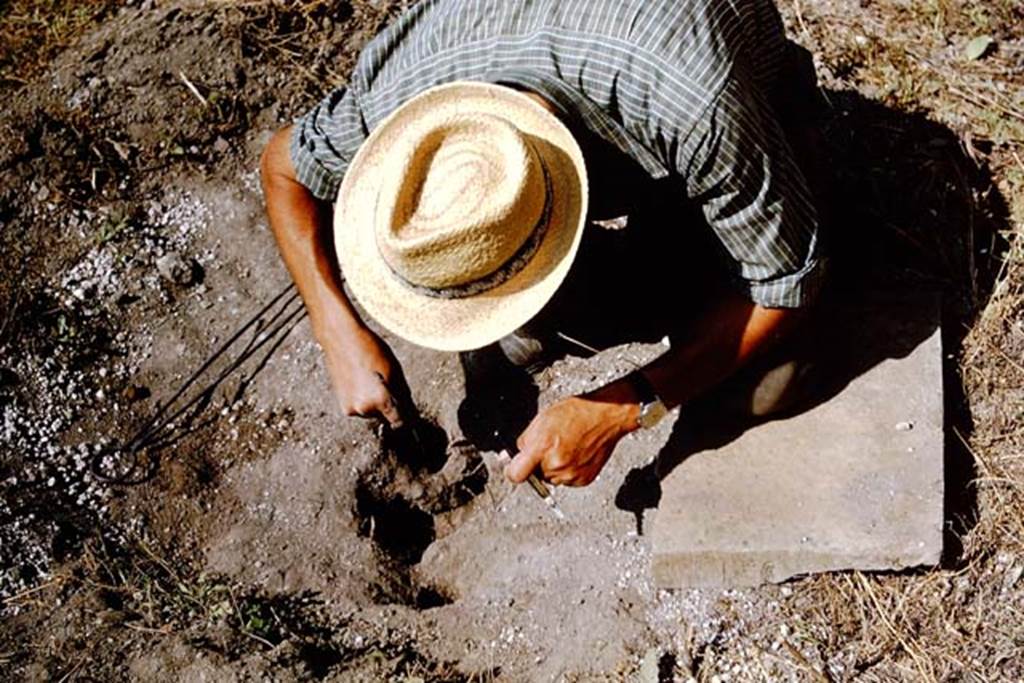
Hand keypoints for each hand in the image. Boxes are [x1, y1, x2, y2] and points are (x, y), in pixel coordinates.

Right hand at [323, 326, 406, 425]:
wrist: (341, 338)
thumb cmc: (369, 348)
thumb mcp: (395, 369)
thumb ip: (403, 393)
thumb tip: (410, 409)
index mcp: (380, 400)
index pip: (399, 422)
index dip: (407, 418)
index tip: (410, 415)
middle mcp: (364, 409)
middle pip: (385, 416)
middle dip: (389, 404)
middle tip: (384, 381)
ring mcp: (351, 409)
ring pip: (372, 412)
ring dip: (375, 401)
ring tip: (370, 378)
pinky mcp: (342, 406)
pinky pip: (360, 407)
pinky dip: (363, 399)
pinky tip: (361, 381)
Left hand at [506, 381, 640, 486]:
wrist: (605, 416)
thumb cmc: (576, 413)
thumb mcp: (542, 419)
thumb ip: (525, 440)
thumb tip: (515, 454)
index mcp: (542, 447)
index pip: (516, 474)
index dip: (512, 470)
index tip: (513, 467)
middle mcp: (555, 465)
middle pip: (535, 475)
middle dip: (538, 463)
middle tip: (551, 446)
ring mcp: (570, 475)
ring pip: (552, 479)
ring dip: (554, 468)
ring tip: (566, 448)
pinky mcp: (583, 480)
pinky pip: (567, 481)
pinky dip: (569, 471)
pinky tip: (575, 454)